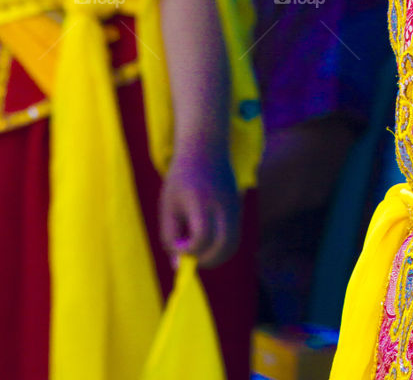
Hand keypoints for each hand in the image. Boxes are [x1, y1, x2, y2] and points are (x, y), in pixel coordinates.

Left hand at [159, 143, 240, 267]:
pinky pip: (233, 237)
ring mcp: (234, 207)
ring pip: (232, 245)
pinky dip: (221, 246)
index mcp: (200, 201)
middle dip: (206, 260)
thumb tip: (178, 267)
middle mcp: (222, 205)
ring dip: (216, 256)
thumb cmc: (181, 180)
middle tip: (191, 255)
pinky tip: (206, 234)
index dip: (188, 250)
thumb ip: (169, 237)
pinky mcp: (239, 208)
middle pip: (224, 247)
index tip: (178, 244)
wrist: (205, 150)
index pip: (201, 238)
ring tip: (198, 246)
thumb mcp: (167, 206)